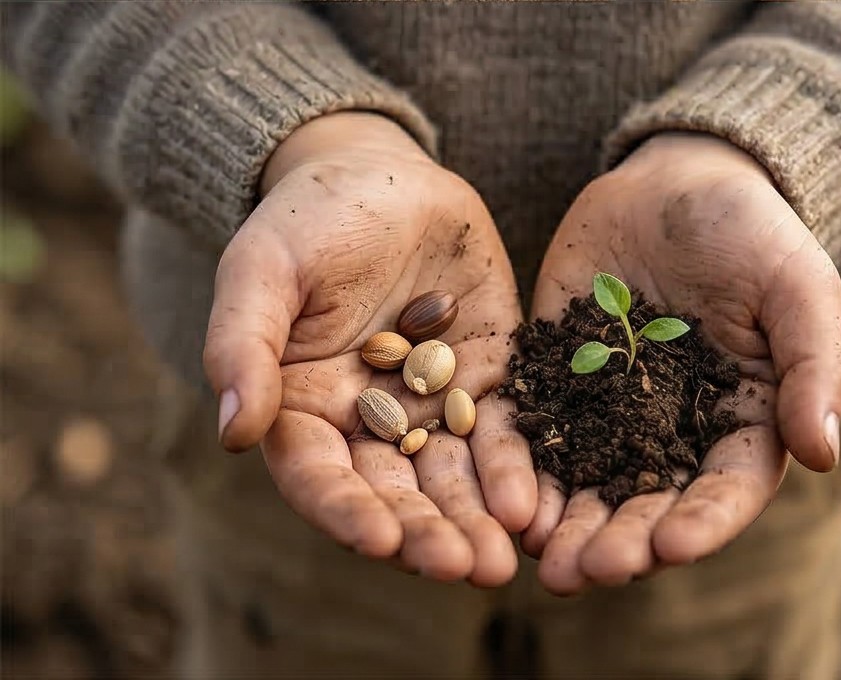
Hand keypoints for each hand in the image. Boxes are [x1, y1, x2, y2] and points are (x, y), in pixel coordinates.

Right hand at [202, 113, 534, 585]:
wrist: (379, 180)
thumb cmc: (305, 221)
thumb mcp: (262, 271)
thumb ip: (244, 345)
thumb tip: (233, 431)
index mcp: (303, 407)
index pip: (321, 475)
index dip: (346, 511)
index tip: (379, 542)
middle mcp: (368, 420)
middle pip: (395, 490)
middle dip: (428, 533)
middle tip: (465, 569)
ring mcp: (431, 401)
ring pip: (453, 475)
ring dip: (476, 519)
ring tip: (500, 561)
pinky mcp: (486, 374)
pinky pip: (503, 429)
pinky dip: (515, 468)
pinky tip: (532, 504)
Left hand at [523, 133, 840, 593]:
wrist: (675, 182)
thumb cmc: (752, 232)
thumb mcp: (798, 287)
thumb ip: (814, 366)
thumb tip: (822, 454)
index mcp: (739, 422)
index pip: (724, 489)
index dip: (701, 524)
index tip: (671, 548)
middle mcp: (671, 431)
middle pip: (645, 500)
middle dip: (618, 540)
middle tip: (585, 572)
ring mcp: (609, 407)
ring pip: (586, 479)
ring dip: (562, 522)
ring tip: (537, 555)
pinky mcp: (555, 375)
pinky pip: (533, 426)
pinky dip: (519, 462)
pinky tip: (500, 493)